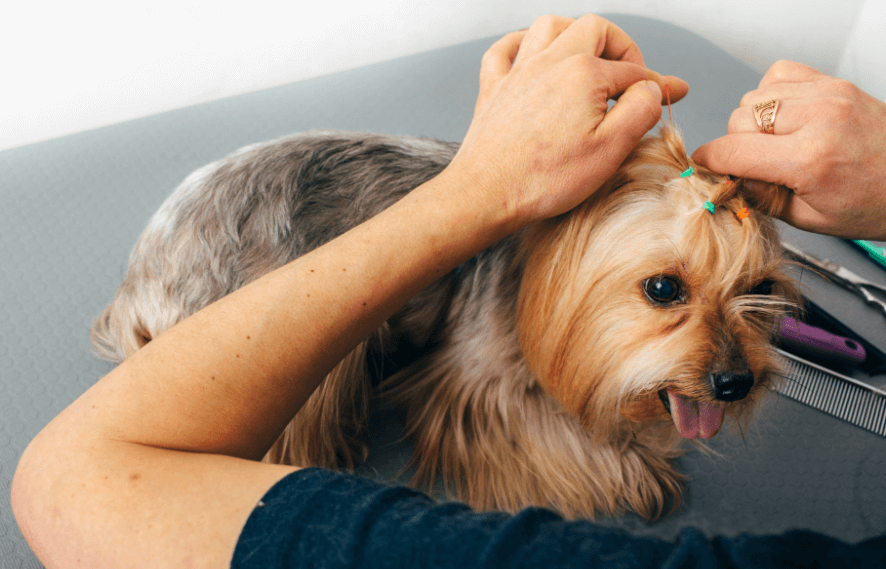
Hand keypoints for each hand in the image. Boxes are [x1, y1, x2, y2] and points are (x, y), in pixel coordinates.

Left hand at [445, 14, 688, 230]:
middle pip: (594, 29)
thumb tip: (651, 89)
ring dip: (573, 34)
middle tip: (631, 76)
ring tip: (588, 57)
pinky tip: (531, 56)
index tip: (674, 93)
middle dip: (620, 46)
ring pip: (548, 27)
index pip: (632, 71)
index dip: (658, 83)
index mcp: (583, 73)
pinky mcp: (493, 89)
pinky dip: (520, 45)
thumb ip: (640, 111)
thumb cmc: (545, 179)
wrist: (486, 194)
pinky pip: (503, 49)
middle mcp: (549, 62)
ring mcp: (517, 73)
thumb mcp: (610, 150)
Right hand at [692, 60, 885, 239]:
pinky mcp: (833, 82)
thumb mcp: (808, 218)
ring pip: (754, 97)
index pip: (732, 151)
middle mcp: (818, 118)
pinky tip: (785, 118)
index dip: (709, 161)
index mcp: (810, 160)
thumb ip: (759, 196)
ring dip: (755, 122)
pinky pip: (778, 75)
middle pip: (739, 120)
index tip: (703, 167)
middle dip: (738, 145)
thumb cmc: (871, 203)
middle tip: (756, 166)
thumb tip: (724, 179)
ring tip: (776, 143)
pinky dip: (772, 95)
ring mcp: (828, 94)